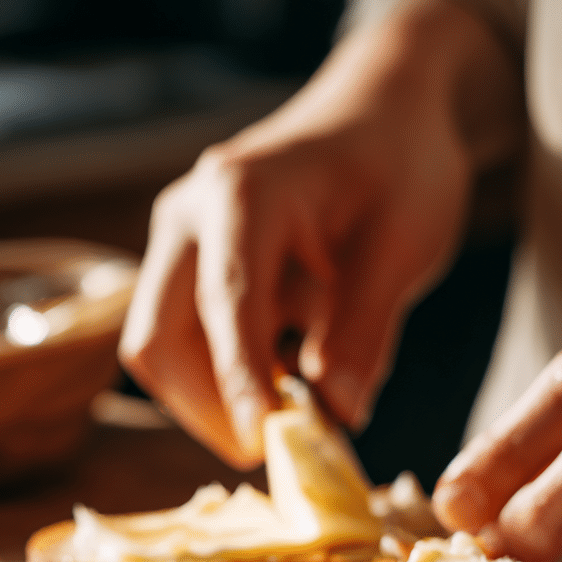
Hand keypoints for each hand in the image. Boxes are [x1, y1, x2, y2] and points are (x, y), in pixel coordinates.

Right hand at [119, 0, 520, 467]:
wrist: (384, 109)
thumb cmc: (400, 161)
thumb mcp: (403, 244)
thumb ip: (364, 329)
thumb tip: (335, 416)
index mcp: (241, 193)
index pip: (225, 306)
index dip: (241, 385)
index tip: (270, 447)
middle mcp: (189, 215)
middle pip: (158, 340)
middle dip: (209, 409)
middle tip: (280, 452)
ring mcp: (182, 240)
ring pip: (161, 349)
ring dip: (214, 400)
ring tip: (293, 417)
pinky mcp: (191, 265)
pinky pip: (184, 340)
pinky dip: (224, 378)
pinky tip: (284, 386)